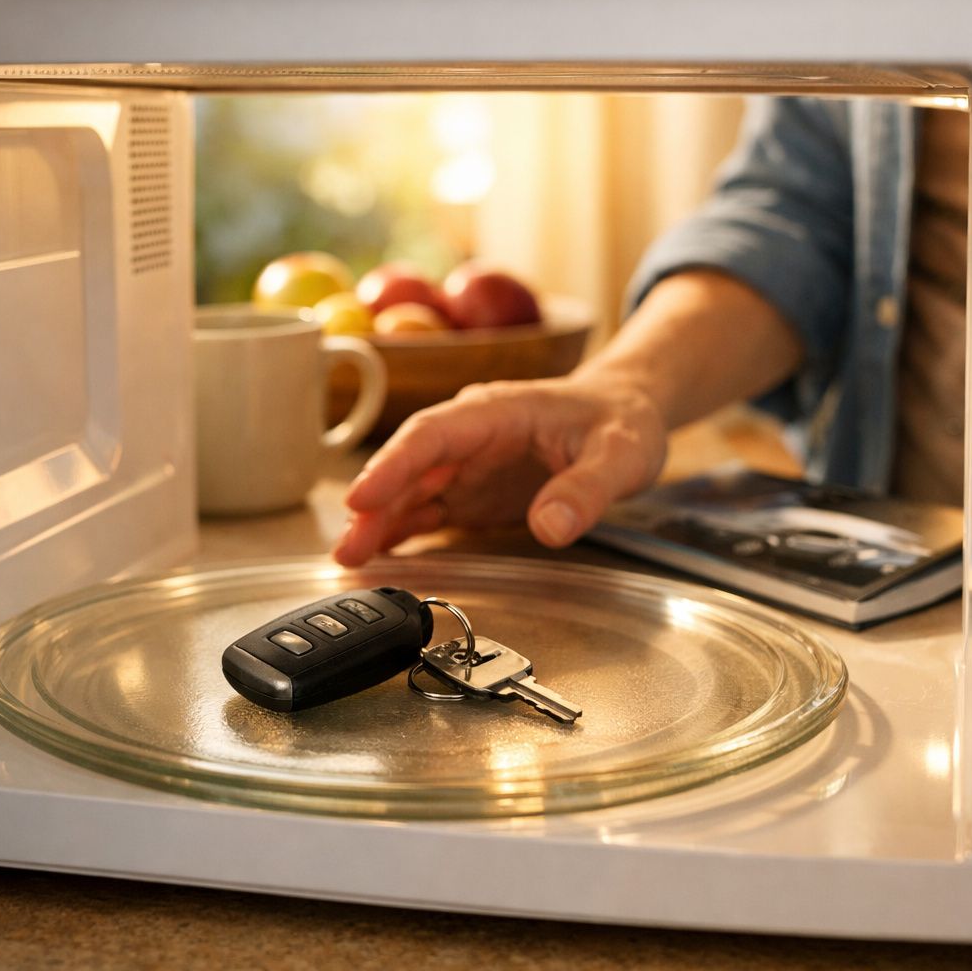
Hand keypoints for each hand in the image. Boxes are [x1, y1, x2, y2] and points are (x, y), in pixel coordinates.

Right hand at [333, 374, 666, 565]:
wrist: (624, 412)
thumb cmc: (620, 420)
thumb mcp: (620, 453)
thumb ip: (587, 489)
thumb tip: (552, 527)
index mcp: (496, 411)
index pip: (432, 434)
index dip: (393, 465)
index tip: (360, 497)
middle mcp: (471, 436)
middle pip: (410, 467)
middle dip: (374, 505)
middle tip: (347, 548)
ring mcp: (467, 465)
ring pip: (410, 492)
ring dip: (379, 524)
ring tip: (350, 560)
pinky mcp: (471, 491)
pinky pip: (427, 511)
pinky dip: (402, 532)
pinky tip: (378, 557)